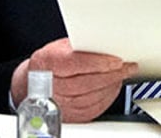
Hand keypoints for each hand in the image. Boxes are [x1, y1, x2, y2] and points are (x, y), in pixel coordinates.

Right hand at [11, 37, 138, 122]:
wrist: (32, 83)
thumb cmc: (49, 62)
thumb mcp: (60, 46)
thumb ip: (80, 47)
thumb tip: (107, 45)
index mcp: (47, 62)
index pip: (76, 64)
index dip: (98, 62)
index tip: (116, 60)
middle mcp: (51, 85)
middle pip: (85, 83)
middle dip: (111, 74)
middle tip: (127, 67)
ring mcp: (59, 103)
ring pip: (91, 97)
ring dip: (111, 85)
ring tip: (122, 74)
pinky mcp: (69, 115)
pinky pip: (92, 108)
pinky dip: (106, 97)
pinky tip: (112, 87)